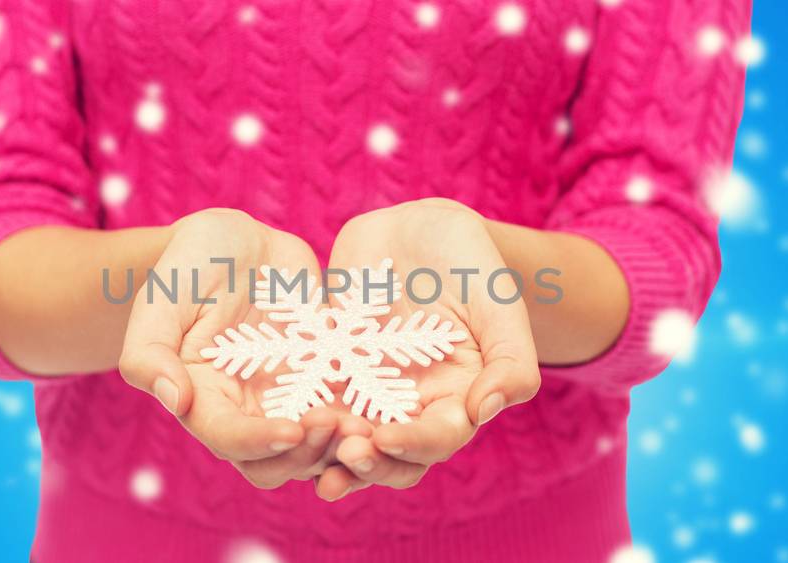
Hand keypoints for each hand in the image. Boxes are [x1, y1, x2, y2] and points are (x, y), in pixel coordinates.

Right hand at [119, 209, 344, 487]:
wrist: (237, 243)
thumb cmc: (190, 265)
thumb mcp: (162, 298)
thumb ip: (150, 351)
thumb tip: (174, 400)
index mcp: (201, 400)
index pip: (228, 440)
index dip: (259, 442)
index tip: (293, 428)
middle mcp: (244, 412)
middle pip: (276, 462)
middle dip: (308, 454)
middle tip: (339, 425)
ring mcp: (287, 401)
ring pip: (317, 450)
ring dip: (342, 447)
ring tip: (368, 423)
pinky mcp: (323, 383)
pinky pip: (349, 413)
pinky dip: (367, 418)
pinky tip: (390, 404)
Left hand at [315, 198, 540, 499]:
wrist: (418, 229)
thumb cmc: (472, 262)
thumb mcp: (500, 303)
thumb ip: (511, 359)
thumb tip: (487, 410)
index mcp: (458, 398)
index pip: (438, 438)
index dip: (414, 445)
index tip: (386, 438)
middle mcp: (412, 406)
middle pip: (391, 456)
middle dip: (368, 463)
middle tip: (344, 455)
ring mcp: (368, 392)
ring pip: (347, 439)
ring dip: (328, 454)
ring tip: (307, 454)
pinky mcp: (332, 371)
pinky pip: (311, 402)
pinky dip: (297, 417)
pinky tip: (276, 421)